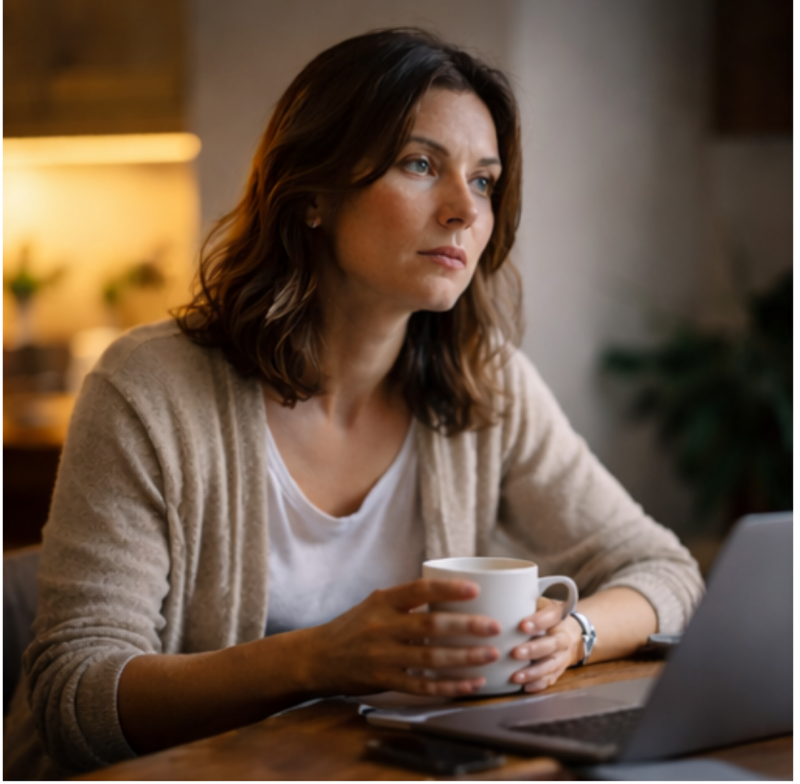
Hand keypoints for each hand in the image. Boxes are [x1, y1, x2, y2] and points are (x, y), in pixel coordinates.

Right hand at [305, 578, 500, 696]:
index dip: (448, 589)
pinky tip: (471, 684)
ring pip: (431, 658)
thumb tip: (452, 593)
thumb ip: (407, 601)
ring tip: (491, 655)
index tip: (475, 590)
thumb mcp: (375, 604)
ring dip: (465, 658)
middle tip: (494, 627)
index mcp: (383, 602)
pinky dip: (449, 686)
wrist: (316, 658)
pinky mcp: (383, 681)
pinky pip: (422, 686)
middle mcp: (383, 627)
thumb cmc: (354, 627)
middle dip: (467, 627)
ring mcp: (383, 656)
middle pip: (431, 626)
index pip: (419, 590)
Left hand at [509, 597, 582, 692]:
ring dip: (534, 672)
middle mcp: (563, 636)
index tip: (522, 625)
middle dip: (534, 649)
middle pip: (553, 644)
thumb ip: (522, 603)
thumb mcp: (539, 603)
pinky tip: (524, 687)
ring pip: (552, 665)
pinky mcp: (560, 670)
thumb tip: (493, 601)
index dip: (539, 621)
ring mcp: (563, 655)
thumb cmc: (546, 615)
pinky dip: (538, 684)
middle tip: (515, 653)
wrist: (572, 633)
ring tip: (516, 676)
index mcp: (558, 615)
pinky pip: (551, 679)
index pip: (552, 616)